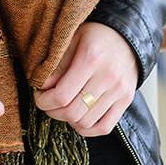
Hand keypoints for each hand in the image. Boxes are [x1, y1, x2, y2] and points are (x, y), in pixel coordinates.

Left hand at [33, 22, 137, 136]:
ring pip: (86, 122)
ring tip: (62, 108)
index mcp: (91, 57)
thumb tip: (42, 87)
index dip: (45, 101)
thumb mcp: (72, 40)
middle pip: (73, 112)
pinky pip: (104, 127)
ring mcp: (119, 91)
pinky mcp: (126, 101)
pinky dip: (87, 129)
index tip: (39, 97)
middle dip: (53, 112)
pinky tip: (78, 118)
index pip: (62, 94)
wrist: (126, 36)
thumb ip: (57, 64)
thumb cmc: (94, 36)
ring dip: (68, 120)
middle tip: (47, 104)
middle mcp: (108, 76)